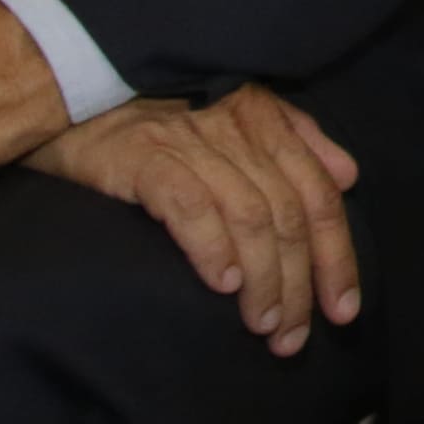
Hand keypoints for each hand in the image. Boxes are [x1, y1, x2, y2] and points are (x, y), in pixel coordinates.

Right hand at [35, 82, 367, 352]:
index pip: (319, 194)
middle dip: (300, 283)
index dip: (337, 255)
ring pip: (249, 216)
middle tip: (292, 337)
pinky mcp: (144, 155)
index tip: (343, 309)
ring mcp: (191, 141)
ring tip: (262, 325)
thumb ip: (296, 139)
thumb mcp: (236, 112)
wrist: (76, 86)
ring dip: (263, 279)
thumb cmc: (159, 111)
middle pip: (289, 214)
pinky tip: (222, 285)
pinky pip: (190, 205)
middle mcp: (237, 128)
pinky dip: (212, 246)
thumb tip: (348, 175)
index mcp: (266, 119)